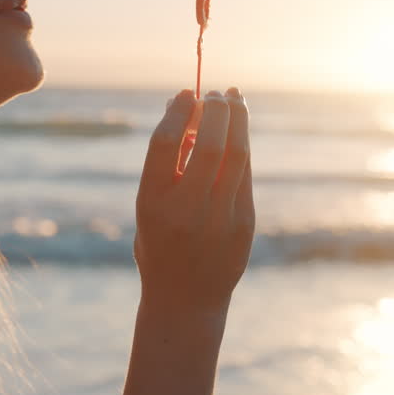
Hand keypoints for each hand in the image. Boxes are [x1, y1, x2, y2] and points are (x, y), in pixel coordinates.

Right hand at [134, 87, 254, 313]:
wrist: (185, 301)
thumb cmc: (160, 244)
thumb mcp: (148, 208)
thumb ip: (166, 166)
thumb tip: (185, 110)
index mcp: (152, 203)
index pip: (166, 144)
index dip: (178, 112)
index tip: (185, 94)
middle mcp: (186, 210)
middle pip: (209, 145)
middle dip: (215, 111)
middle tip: (215, 93)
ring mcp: (220, 218)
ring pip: (237, 155)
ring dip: (237, 120)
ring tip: (234, 98)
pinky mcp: (244, 223)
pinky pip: (245, 173)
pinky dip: (241, 146)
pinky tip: (238, 131)